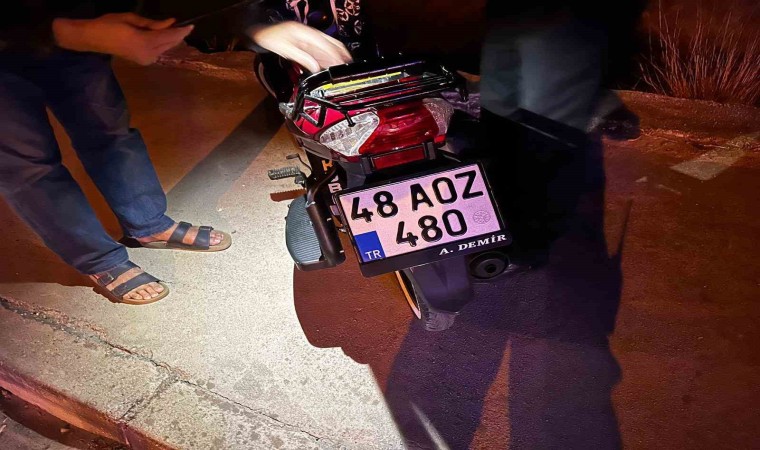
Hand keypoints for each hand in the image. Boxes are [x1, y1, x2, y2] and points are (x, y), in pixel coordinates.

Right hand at [52, 13, 192, 64]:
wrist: (93, 39)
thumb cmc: (109, 25)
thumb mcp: (131, 19)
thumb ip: (152, 24)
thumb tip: (170, 23)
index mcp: (144, 42)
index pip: (169, 36)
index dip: (181, 31)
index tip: (191, 25)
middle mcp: (148, 54)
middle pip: (170, 44)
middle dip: (179, 35)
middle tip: (187, 26)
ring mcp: (146, 60)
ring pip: (166, 48)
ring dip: (172, 40)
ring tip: (177, 30)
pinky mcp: (144, 61)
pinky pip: (159, 51)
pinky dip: (164, 44)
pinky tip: (165, 37)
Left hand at [249, 21, 352, 72]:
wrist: (258, 32)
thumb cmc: (269, 38)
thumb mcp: (285, 49)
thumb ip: (302, 58)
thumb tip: (316, 68)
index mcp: (306, 33)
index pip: (327, 44)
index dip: (337, 55)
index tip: (345, 65)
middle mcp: (311, 34)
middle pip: (332, 43)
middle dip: (342, 55)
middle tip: (351, 68)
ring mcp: (309, 39)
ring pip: (328, 48)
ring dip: (336, 58)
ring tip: (343, 71)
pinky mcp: (306, 44)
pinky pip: (320, 52)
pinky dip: (327, 59)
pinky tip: (330, 68)